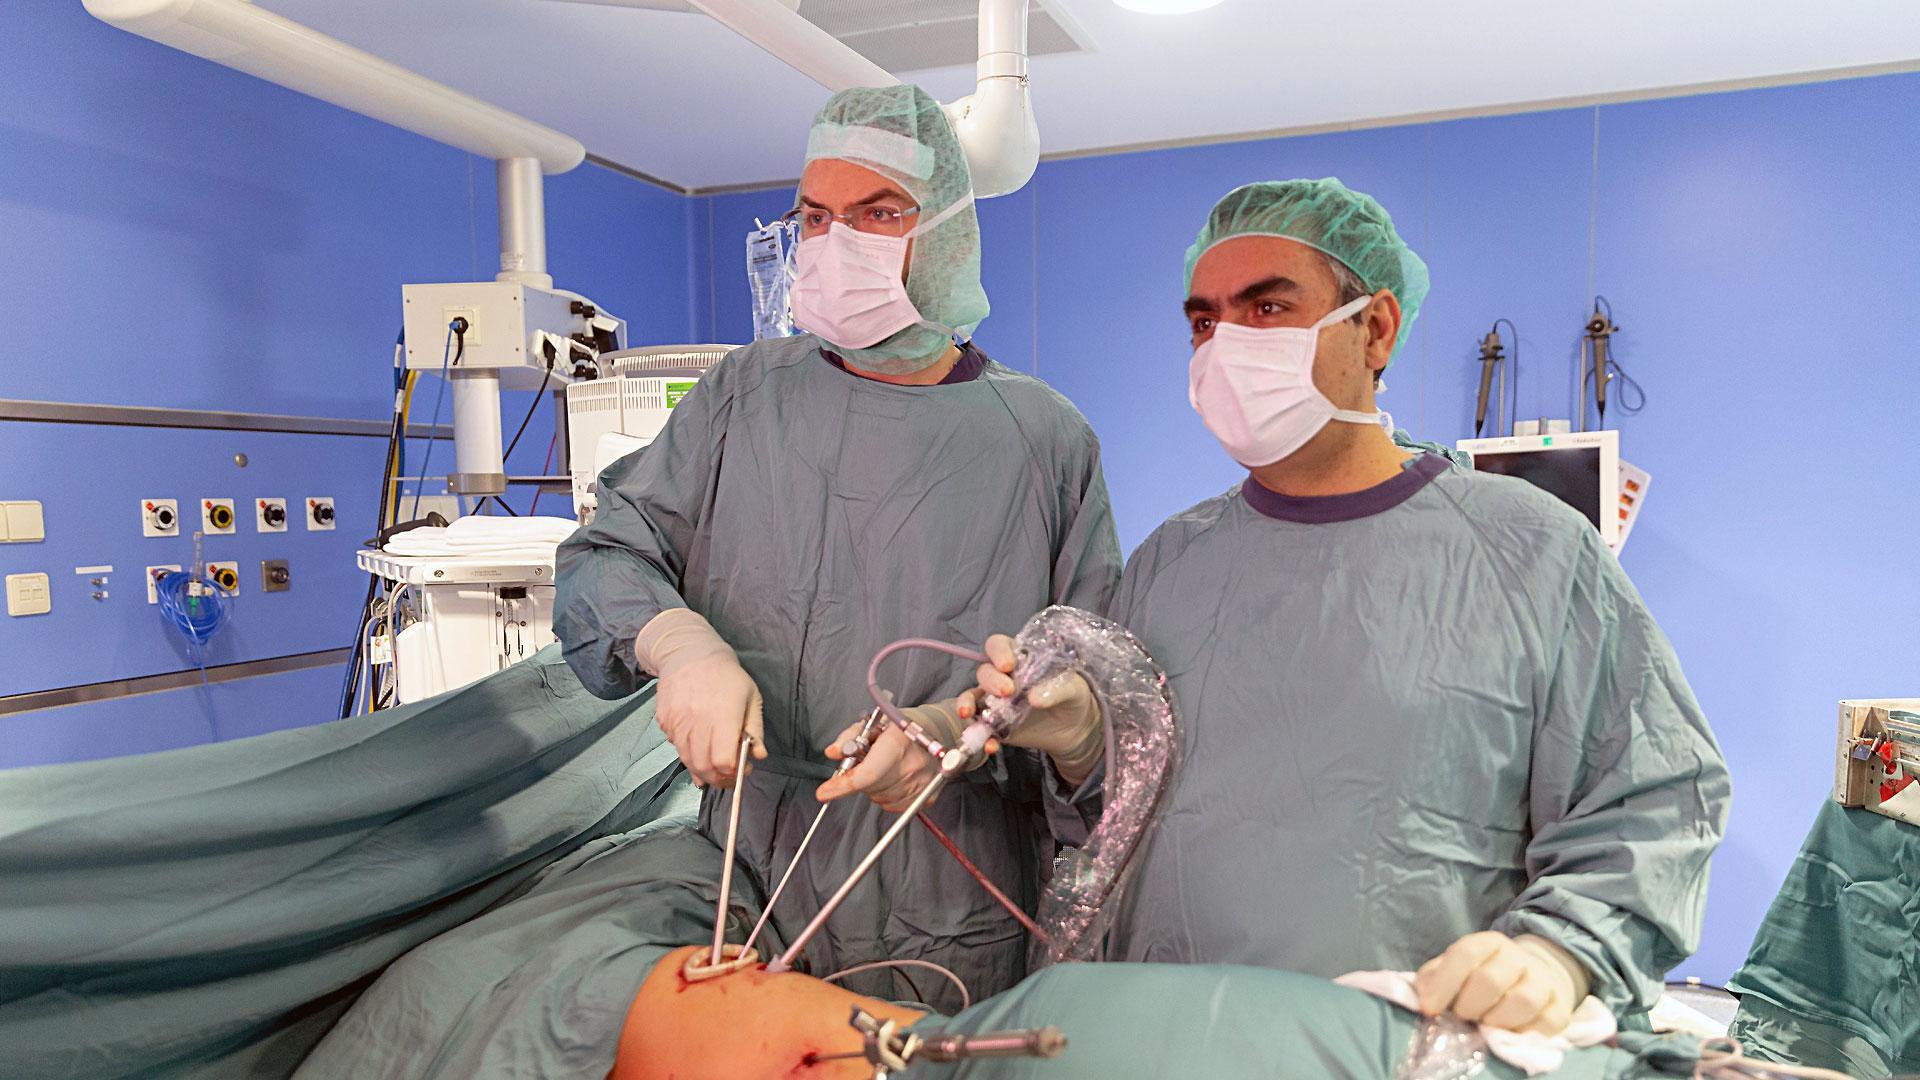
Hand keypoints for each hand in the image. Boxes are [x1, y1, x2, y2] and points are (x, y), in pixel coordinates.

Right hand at [636, 609, 766, 787]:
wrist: (690, 653)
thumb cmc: (725, 676)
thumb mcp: (751, 697)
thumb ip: (756, 729)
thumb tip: (759, 755)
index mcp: (723, 713)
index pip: (723, 760)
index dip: (733, 773)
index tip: (742, 770)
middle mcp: (697, 719)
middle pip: (704, 766)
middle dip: (718, 778)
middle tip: (729, 776)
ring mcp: (677, 720)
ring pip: (688, 760)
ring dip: (702, 770)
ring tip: (715, 766)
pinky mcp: (664, 721)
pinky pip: (676, 747)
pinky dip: (688, 754)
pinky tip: (699, 745)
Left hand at [815, 707, 948, 811]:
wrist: (938, 730)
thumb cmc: (902, 726)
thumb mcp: (874, 723)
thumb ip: (849, 737)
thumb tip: (832, 753)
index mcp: (897, 743)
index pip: (867, 774)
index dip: (842, 785)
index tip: (823, 793)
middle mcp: (913, 766)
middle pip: (870, 788)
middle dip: (859, 779)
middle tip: (865, 762)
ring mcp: (922, 784)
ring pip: (880, 799)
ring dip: (873, 787)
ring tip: (883, 767)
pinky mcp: (928, 796)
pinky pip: (894, 806)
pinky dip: (886, 795)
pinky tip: (892, 778)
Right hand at [976, 634, 1103, 784]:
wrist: (1075, 731)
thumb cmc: (1074, 699)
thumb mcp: (1075, 689)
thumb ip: (1057, 689)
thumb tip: (1033, 698)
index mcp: (1020, 658)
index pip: (999, 646)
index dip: (999, 652)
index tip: (1008, 665)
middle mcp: (1002, 677)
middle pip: (985, 671)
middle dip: (991, 680)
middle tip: (1008, 692)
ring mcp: (995, 701)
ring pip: (972, 696)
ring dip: (967, 703)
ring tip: (968, 714)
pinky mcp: (994, 725)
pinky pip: (979, 727)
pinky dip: (980, 736)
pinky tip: (992, 746)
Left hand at [1414, 932, 1585, 1034]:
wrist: (1533, 975)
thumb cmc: (1483, 975)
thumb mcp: (1455, 969)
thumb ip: (1434, 979)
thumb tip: (1422, 999)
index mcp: (1488, 942)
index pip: (1464, 954)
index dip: (1443, 983)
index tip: (1429, 1009)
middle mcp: (1517, 957)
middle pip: (1490, 980)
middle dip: (1468, 1005)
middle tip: (1462, 1016)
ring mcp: (1542, 981)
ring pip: (1522, 1001)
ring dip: (1496, 1020)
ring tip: (1485, 1025)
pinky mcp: (1561, 1007)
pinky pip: (1544, 1024)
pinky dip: (1522, 1034)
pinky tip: (1509, 1034)